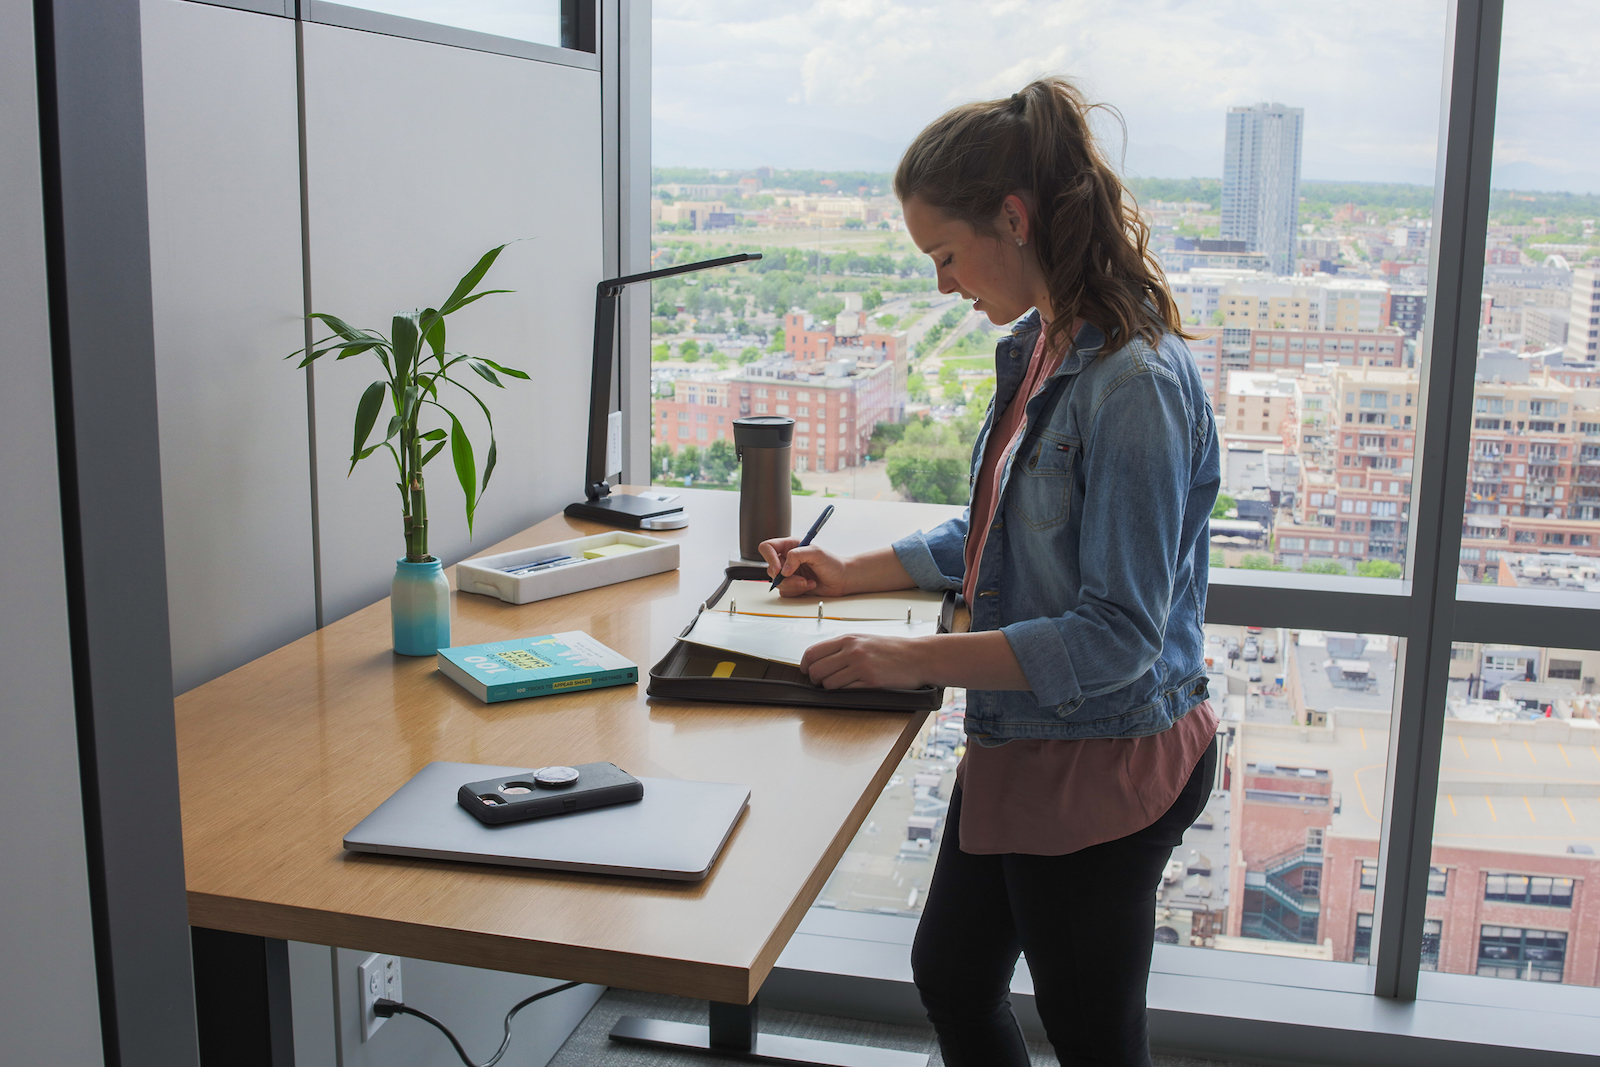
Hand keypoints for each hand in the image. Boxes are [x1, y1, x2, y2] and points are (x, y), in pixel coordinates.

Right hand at [759, 537, 852, 597]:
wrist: (842, 580)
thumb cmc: (832, 563)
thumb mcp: (816, 553)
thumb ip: (797, 556)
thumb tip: (784, 569)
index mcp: (790, 546)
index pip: (767, 548)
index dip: (769, 558)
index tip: (779, 569)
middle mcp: (787, 559)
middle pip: (771, 569)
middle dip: (786, 578)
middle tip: (801, 579)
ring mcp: (789, 573)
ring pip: (777, 583)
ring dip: (793, 585)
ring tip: (808, 582)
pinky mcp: (792, 586)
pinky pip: (784, 592)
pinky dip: (797, 591)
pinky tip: (809, 585)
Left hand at [801, 635, 929, 689]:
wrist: (918, 656)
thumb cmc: (892, 649)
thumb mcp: (865, 639)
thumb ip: (843, 647)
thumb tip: (820, 659)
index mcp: (848, 639)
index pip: (812, 652)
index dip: (805, 665)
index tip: (807, 671)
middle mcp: (852, 651)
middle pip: (816, 670)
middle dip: (816, 680)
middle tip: (823, 682)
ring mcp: (861, 667)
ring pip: (828, 684)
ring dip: (830, 688)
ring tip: (841, 685)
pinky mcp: (870, 682)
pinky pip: (846, 691)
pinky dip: (845, 693)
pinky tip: (853, 688)